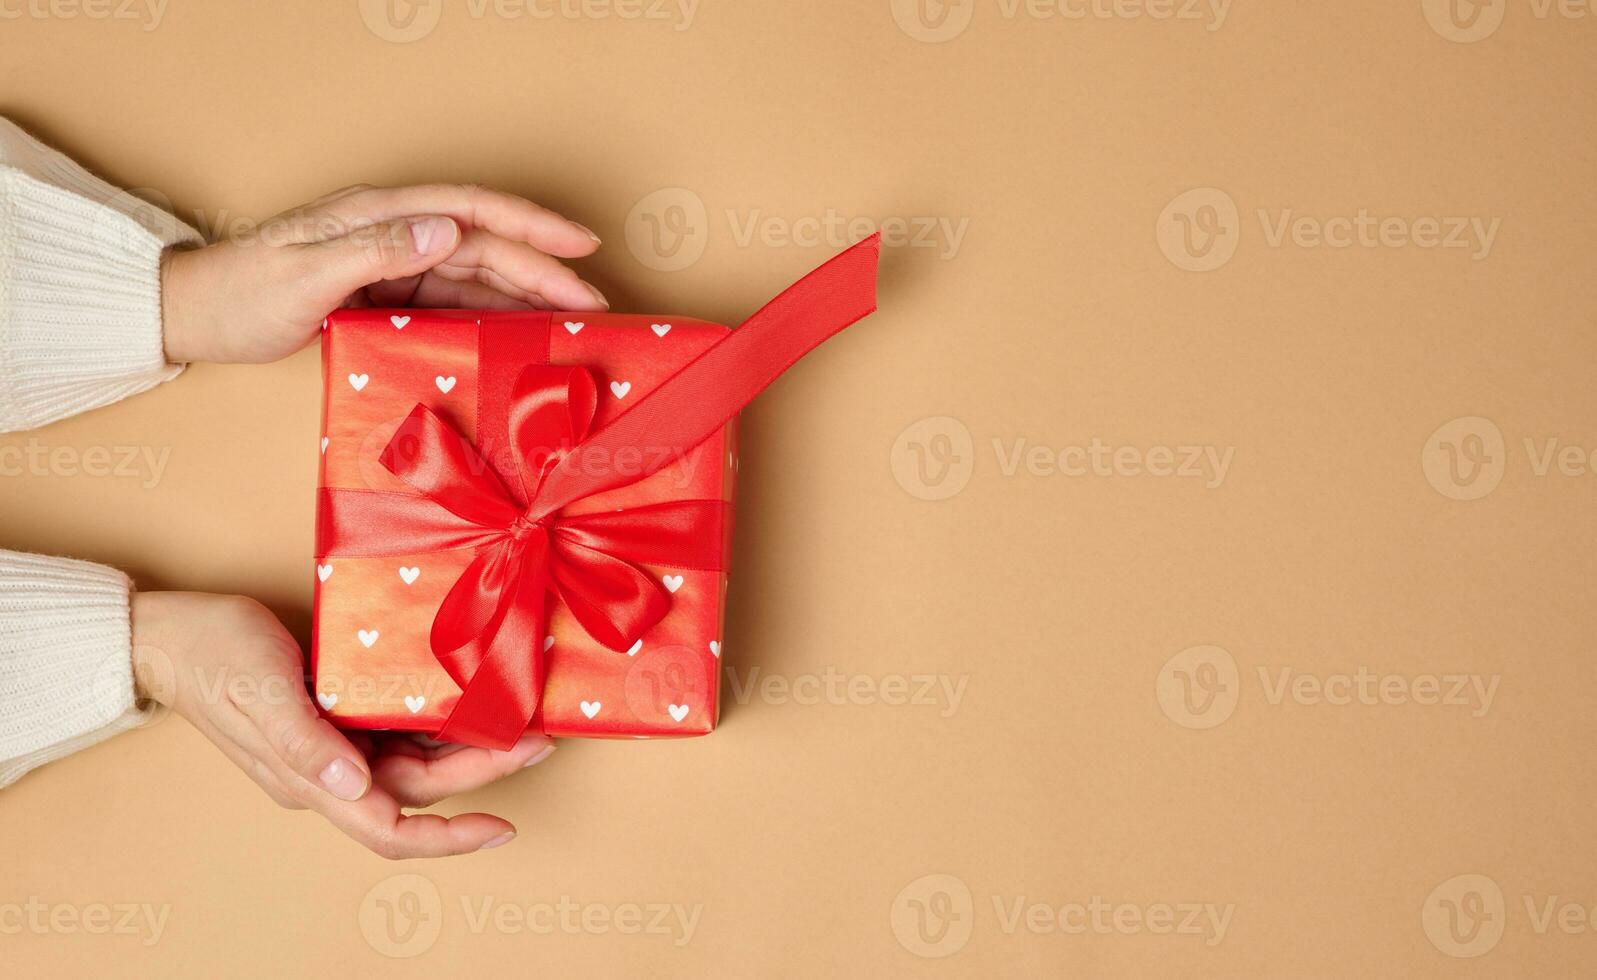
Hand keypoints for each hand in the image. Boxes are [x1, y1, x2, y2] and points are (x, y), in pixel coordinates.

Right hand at [130, 591, 554, 858]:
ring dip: (469, 745)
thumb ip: (304, 743)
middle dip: (483, 770)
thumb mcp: (258, 690)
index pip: (389, 829)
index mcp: (310, 781)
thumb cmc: (213, 654)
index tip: (501, 827)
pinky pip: (401, 728)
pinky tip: (473, 697)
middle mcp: (331, 772)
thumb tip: (352, 786)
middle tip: (538, 739)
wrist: (172, 631)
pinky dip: (440, 718)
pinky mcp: (340, 714)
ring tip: (522, 718)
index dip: (447, 837)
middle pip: (420, 789)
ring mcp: (336, 746)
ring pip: (418, 759)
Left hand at [159, 183, 608, 363]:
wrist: (197, 317)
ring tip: (573, 322)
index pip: (471, 211)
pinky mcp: (389, 294)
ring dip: (527, 296)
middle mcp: (394, 232)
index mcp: (378, 214)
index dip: (531, 225)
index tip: (581, 244)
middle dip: (545, 270)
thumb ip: (376, 251)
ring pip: (477, 276)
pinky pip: (454, 302)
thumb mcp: (304, 275)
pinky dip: (493, 316)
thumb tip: (449, 230)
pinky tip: (522, 334)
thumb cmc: (241, 293)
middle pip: (486, 246)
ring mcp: (394, 263)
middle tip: (593, 304)